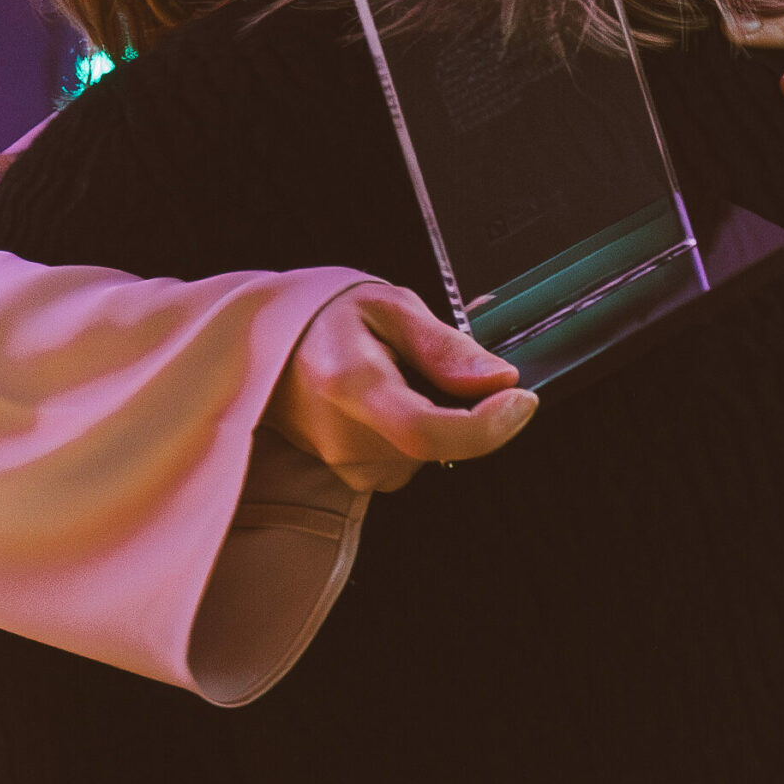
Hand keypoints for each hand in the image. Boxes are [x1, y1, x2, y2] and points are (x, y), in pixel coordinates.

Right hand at [263, 282, 538, 493]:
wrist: (262, 347)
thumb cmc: (327, 318)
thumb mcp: (390, 308)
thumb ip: (444, 347)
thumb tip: (501, 379)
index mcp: (350, 386)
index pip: (427, 431)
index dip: (487, 424)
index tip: (521, 397)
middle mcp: (345, 437)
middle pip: (440, 443)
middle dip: (465, 407)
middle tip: (432, 359)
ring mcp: (346, 463)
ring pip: (432, 453)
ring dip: (438, 415)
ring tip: (397, 372)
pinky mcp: (353, 475)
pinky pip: (412, 459)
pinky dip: (418, 429)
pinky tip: (388, 397)